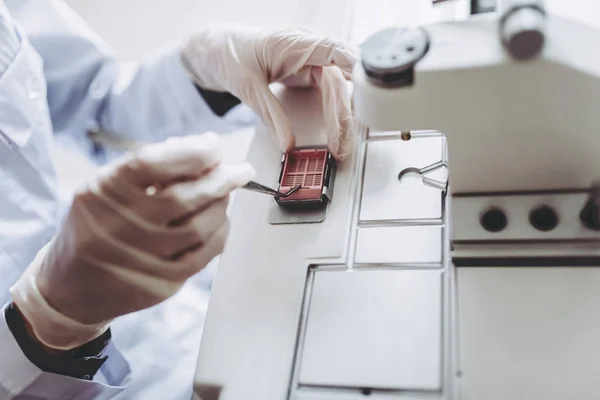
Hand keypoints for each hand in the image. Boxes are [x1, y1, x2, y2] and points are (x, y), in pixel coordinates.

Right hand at [10, 133, 254, 349]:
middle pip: (182, 198)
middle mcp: (118, 227)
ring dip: (221, 206)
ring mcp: (138, 260)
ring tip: (225, 194)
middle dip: (220, 179)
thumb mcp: (107, 188)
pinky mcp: (158, 284)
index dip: (191, 152)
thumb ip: (151, 168)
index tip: (214, 146)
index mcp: (102, 194)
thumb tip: (203, 149)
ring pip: (198, 228)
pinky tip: (219, 221)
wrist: (71, 287)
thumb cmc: (97, 225)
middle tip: (240, 170)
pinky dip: (219, 233)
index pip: (151, 164)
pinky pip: (202, 256)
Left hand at [181, 24, 357, 159]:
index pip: (333, 50)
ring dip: (343, 117)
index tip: (366, 88)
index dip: (354, 68)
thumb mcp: (247, 86)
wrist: (220, 50)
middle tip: (340, 145)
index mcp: (294, 42)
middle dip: (343, 115)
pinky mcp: (311, 73)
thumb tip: (288, 143)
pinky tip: (340, 130)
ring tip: (341, 144)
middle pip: (338, 81)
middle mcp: (309, 49)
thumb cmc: (232, 54)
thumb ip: (270, 115)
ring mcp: (313, 61)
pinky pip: (332, 92)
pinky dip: (336, 112)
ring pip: (339, 89)